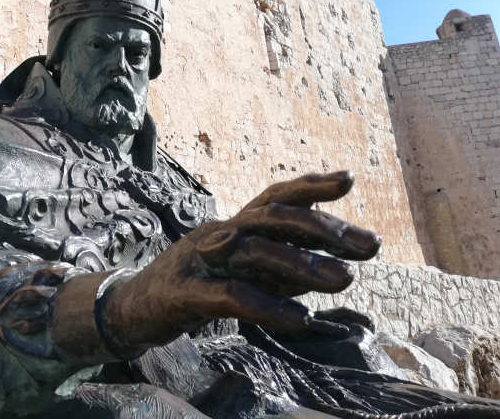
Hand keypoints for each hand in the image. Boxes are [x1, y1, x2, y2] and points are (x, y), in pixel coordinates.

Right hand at [102, 171, 380, 350]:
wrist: (130, 309)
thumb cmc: (193, 287)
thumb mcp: (242, 272)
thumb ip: (280, 268)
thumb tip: (332, 265)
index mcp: (232, 226)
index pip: (273, 197)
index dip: (308, 186)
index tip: (348, 180)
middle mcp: (218, 233)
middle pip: (271, 217)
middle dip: (322, 227)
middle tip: (369, 245)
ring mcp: (198, 260)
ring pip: (252, 250)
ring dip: (301, 264)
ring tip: (344, 280)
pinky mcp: (182, 293)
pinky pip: (228, 295)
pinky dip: (266, 306)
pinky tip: (299, 320)